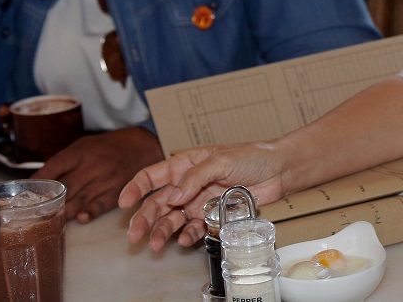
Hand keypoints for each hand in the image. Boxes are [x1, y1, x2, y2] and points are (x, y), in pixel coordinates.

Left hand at [32, 127, 163, 223]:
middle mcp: (93, 165)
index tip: (24, 193)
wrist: (144, 146)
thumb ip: (65, 161)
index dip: (38, 181)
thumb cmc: (109, 147)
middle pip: (64, 187)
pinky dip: (89, 213)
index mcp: (82, 150)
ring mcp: (106, 179)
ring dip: (62, 212)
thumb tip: (40, 181)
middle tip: (30, 214)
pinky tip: (80, 219)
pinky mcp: (118, 191)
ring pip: (79, 199)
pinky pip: (101, 205)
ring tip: (48, 222)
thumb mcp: (86, 145)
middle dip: (46, 202)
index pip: (54, 166)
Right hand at [118, 143, 286, 251]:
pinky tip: (182, 240)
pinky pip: (195, 229)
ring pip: (173, 219)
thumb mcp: (221, 160)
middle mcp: (188, 185)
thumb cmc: (251, 156)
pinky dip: (187, 236)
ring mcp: (199, 202)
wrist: (278, 171)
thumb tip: (174, 196)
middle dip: (144, 218)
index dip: (136, 188)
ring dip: (162, 231)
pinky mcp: (212, 216)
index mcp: (186, 165)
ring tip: (155, 244)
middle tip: (134, 234)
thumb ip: (195, 177)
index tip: (124, 202)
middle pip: (158, 203)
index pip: (153, 176)